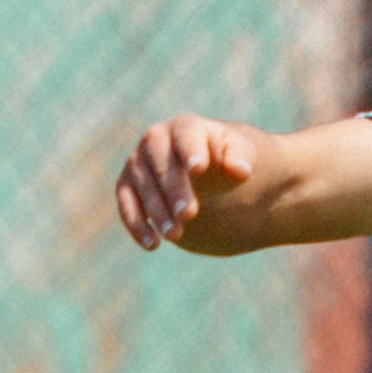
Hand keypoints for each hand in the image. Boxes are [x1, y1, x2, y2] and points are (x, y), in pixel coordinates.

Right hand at [113, 115, 263, 251]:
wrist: (214, 177)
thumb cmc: (230, 162)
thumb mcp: (245, 157)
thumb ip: (243, 158)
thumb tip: (239, 169)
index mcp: (186, 127)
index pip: (186, 134)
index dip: (191, 150)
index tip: (199, 169)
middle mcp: (156, 140)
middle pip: (161, 163)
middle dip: (174, 189)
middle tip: (189, 214)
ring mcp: (138, 163)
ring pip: (142, 186)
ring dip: (157, 211)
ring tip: (176, 235)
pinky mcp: (129, 187)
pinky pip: (126, 204)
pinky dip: (136, 224)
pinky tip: (153, 245)